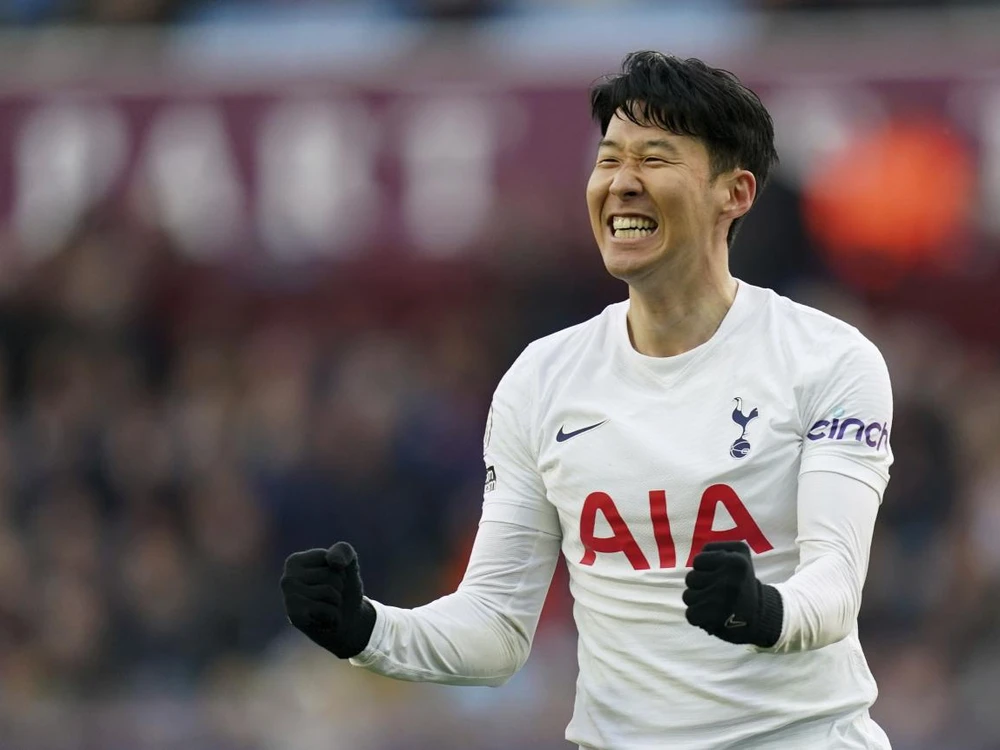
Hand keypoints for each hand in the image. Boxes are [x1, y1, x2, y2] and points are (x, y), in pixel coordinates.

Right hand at [281, 541, 376, 658]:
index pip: (331, 558)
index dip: (340, 571)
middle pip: (331, 576)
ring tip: (328, 608)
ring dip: (336, 603)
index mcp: (295, 561)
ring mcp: (289, 598)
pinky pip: (326, 609)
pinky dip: (334, 616)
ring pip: (329, 592)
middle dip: (339, 588)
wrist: (346, 623)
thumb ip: (343, 551)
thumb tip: (333, 561)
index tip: (333, 580)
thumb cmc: (344, 589)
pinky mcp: (295, 616)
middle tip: (330, 598)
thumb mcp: (348, 564)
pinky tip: (325, 620)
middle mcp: (287, 578)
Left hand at [682, 541, 782, 647]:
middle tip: (716, 591)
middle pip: (691, 578)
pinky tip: (710, 615)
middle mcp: (731, 578)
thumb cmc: (742, 582)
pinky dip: (697, 617)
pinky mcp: (716, 617)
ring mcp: (723, 598)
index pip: (698, 560)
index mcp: (737, 560)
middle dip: (699, 585)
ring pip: (688, 596)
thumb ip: (716, 549)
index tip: (718, 575)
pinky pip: (690, 614)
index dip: (704, 568)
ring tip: (714, 603)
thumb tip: (697, 558)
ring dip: (697, 601)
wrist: (760, 614)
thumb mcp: (740, 555)